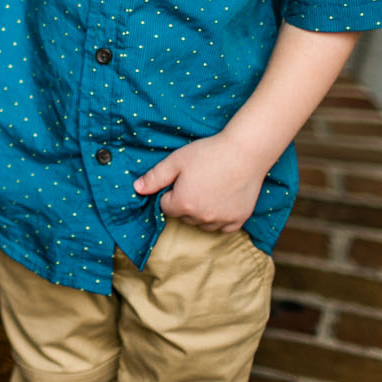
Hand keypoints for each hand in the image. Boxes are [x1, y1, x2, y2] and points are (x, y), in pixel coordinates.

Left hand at [132, 134, 271, 232]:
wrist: (245, 152)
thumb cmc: (209, 153)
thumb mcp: (176, 161)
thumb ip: (154, 177)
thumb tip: (137, 189)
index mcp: (184, 204)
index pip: (166, 207)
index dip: (170, 192)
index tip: (180, 180)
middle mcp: (202, 217)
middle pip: (184, 217)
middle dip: (184, 203)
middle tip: (196, 182)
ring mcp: (222, 220)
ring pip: (202, 224)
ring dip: (200, 213)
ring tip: (208, 190)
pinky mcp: (239, 220)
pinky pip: (223, 228)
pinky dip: (219, 219)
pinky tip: (220, 202)